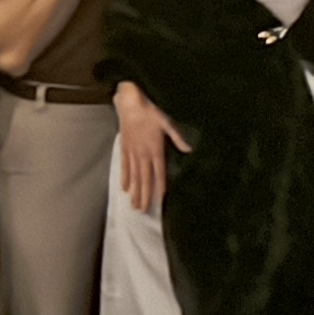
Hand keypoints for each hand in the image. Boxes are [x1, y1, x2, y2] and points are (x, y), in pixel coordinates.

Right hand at [112, 83, 190, 214]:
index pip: (158, 173)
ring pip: (133, 176)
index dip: (159, 187)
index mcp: (155, 149)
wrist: (130, 103)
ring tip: (133, 205)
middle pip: (144, 179)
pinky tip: (124, 188)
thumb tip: (189, 149)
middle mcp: (143, 154)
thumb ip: (177, 137)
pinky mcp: (124, 148)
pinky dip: (124, 178)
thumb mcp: (167, 122)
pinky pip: (124, 166)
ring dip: (134, 191)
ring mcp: (132, 152)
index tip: (159, 201)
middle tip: (143, 211)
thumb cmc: (151, 111)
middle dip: (144, 196)